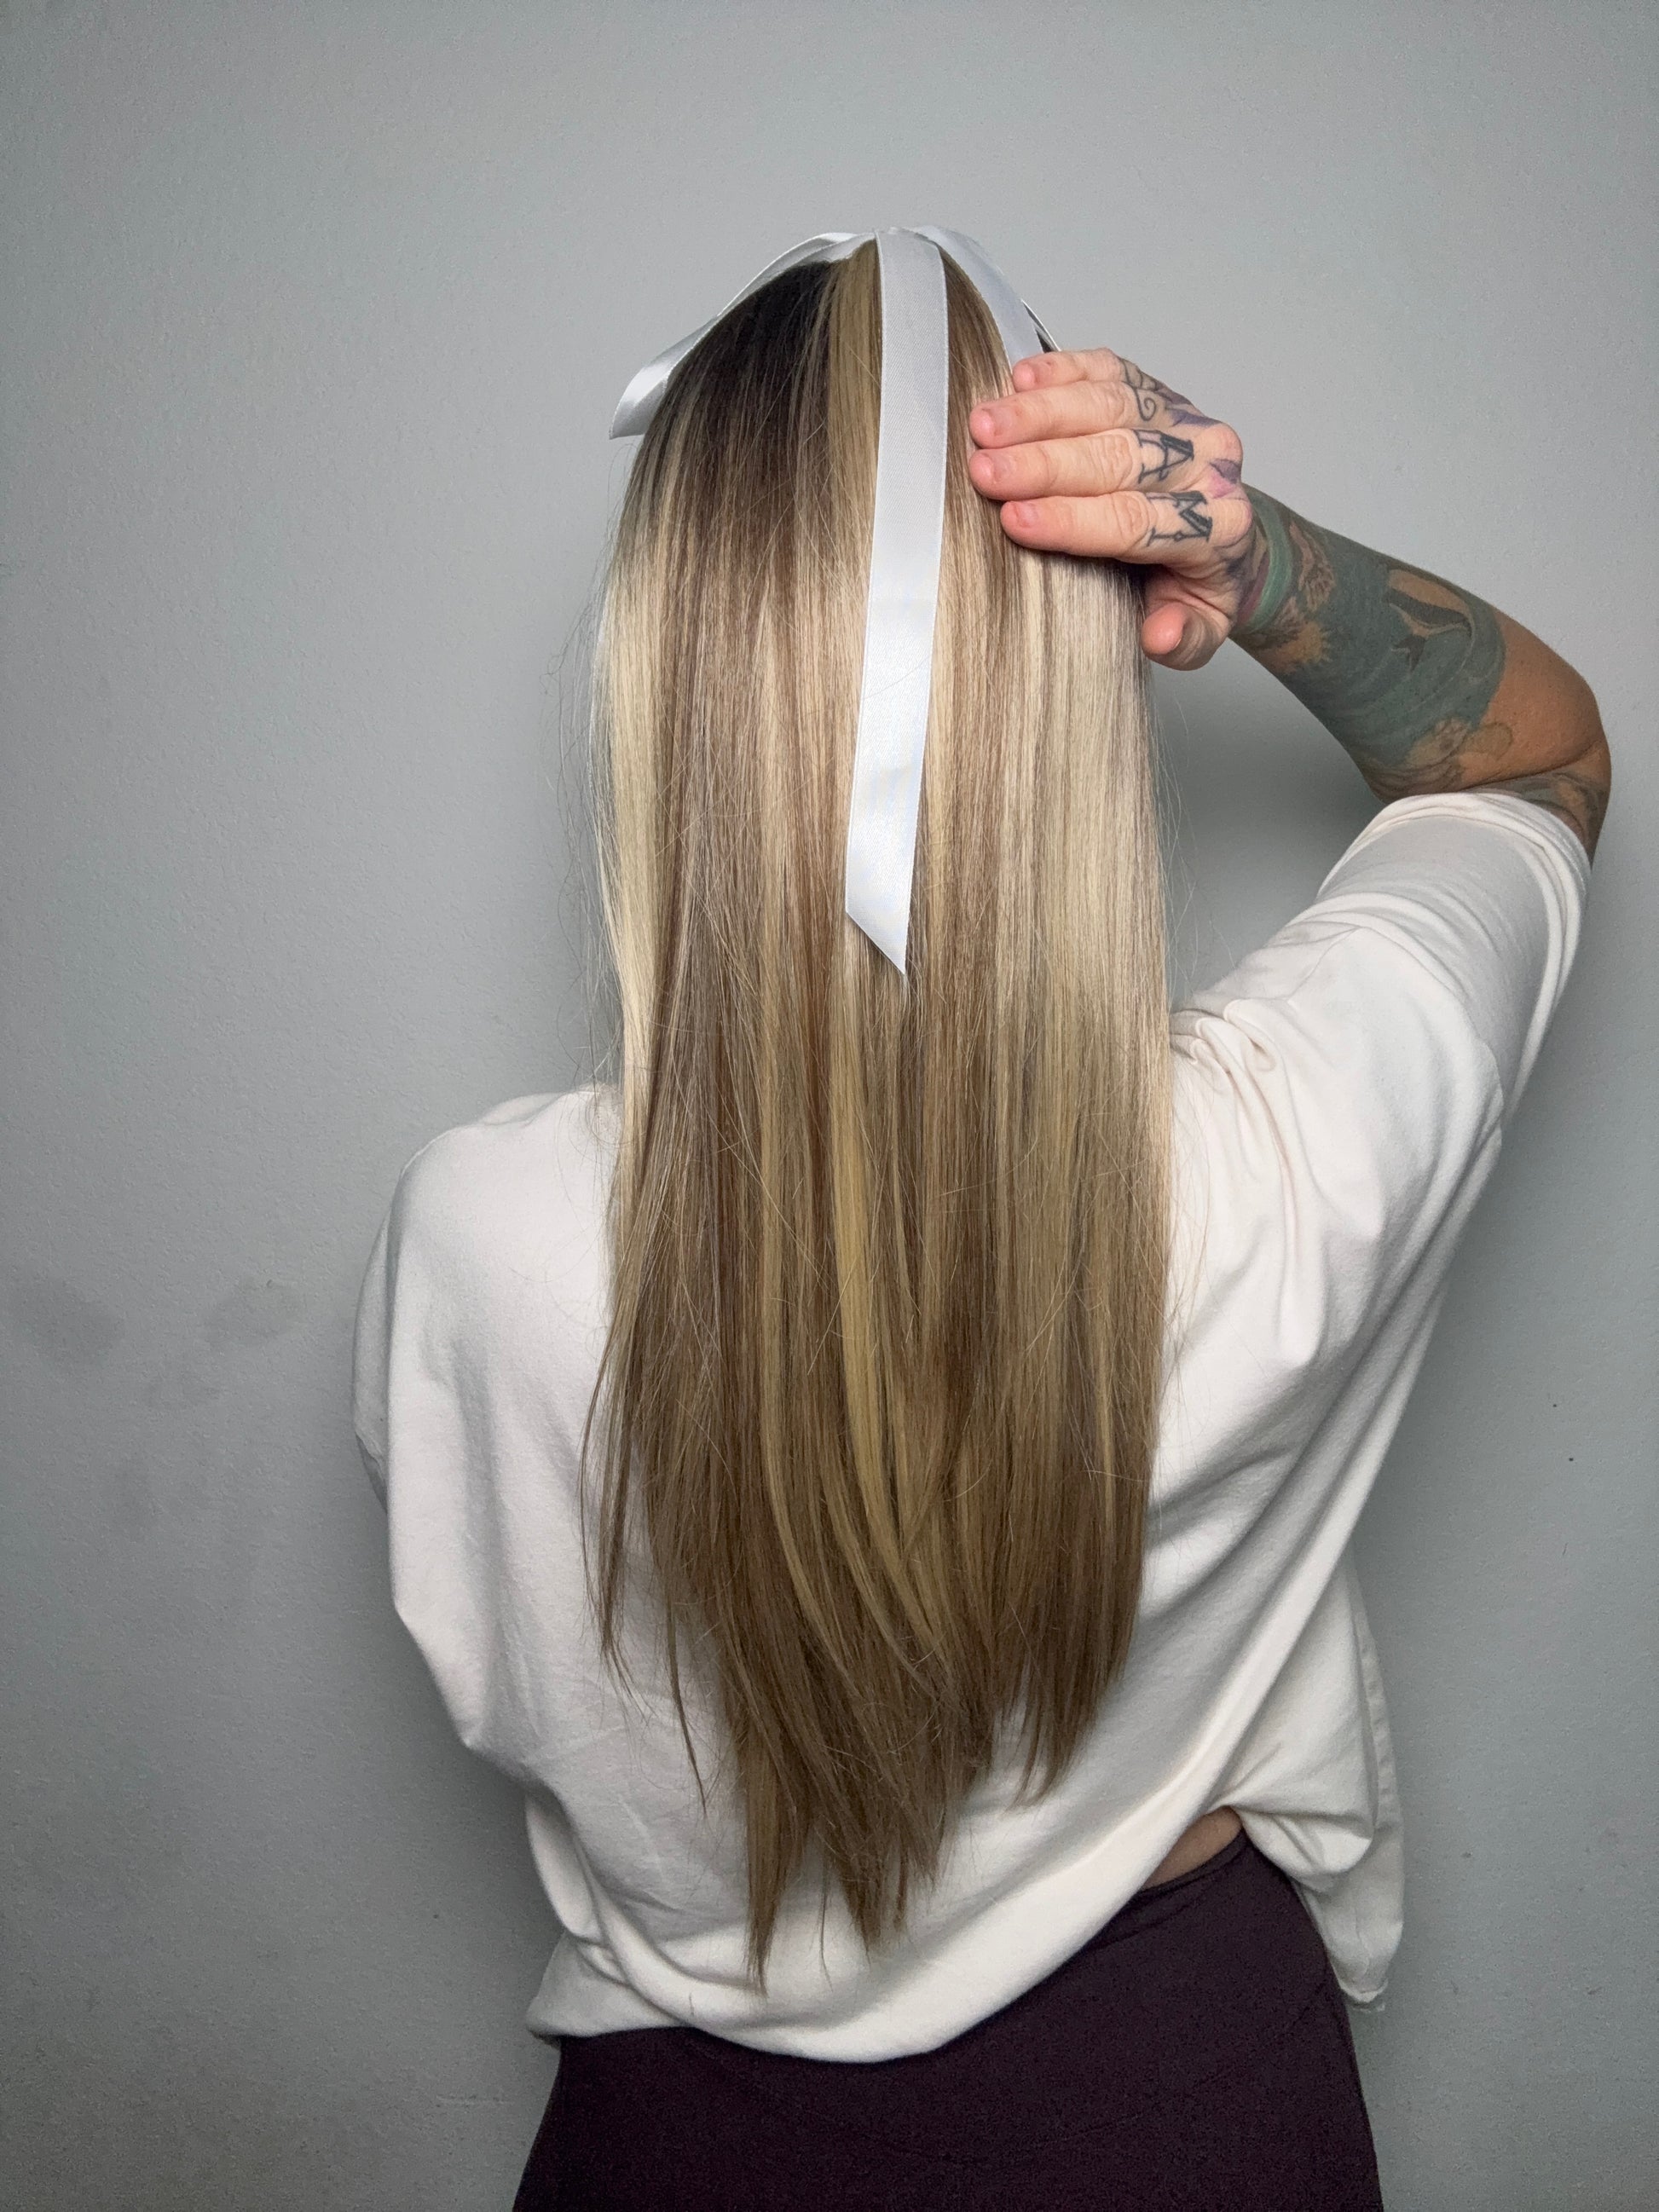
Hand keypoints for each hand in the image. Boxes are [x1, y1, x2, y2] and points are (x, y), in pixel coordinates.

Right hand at [967, 350, 1265, 669]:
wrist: (1235, 539)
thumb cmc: (1198, 588)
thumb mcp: (1200, 632)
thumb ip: (1183, 638)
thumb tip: (1158, 634)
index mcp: (1219, 529)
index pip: (1135, 522)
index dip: (1072, 520)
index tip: (1014, 519)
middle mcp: (1209, 465)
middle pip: (1118, 457)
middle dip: (1044, 464)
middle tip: (984, 470)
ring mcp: (1185, 420)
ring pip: (1111, 404)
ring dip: (1041, 413)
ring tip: (984, 425)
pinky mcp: (1160, 392)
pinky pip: (1112, 370)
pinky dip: (1065, 370)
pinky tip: (1020, 377)